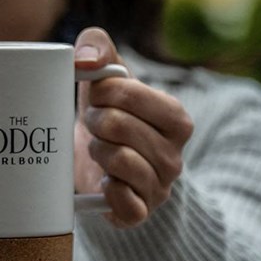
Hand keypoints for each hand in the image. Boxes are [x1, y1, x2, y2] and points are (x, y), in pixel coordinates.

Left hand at [73, 28, 192, 227]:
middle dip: (95, 119)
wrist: (95, 162)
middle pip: (120, 125)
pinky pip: (124, 204)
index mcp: (175, 118)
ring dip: (96, 149)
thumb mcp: (104, 75)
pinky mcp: (139, 213)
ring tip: (96, 147)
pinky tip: (101, 179)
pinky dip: (106, 190)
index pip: (133, 93)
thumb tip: (85, 60)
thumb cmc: (105, 113)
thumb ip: (97, 46)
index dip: (103, 90)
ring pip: (119, 160)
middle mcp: (175, 156)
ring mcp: (159, 187)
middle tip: (93, 123)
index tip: (96, 94)